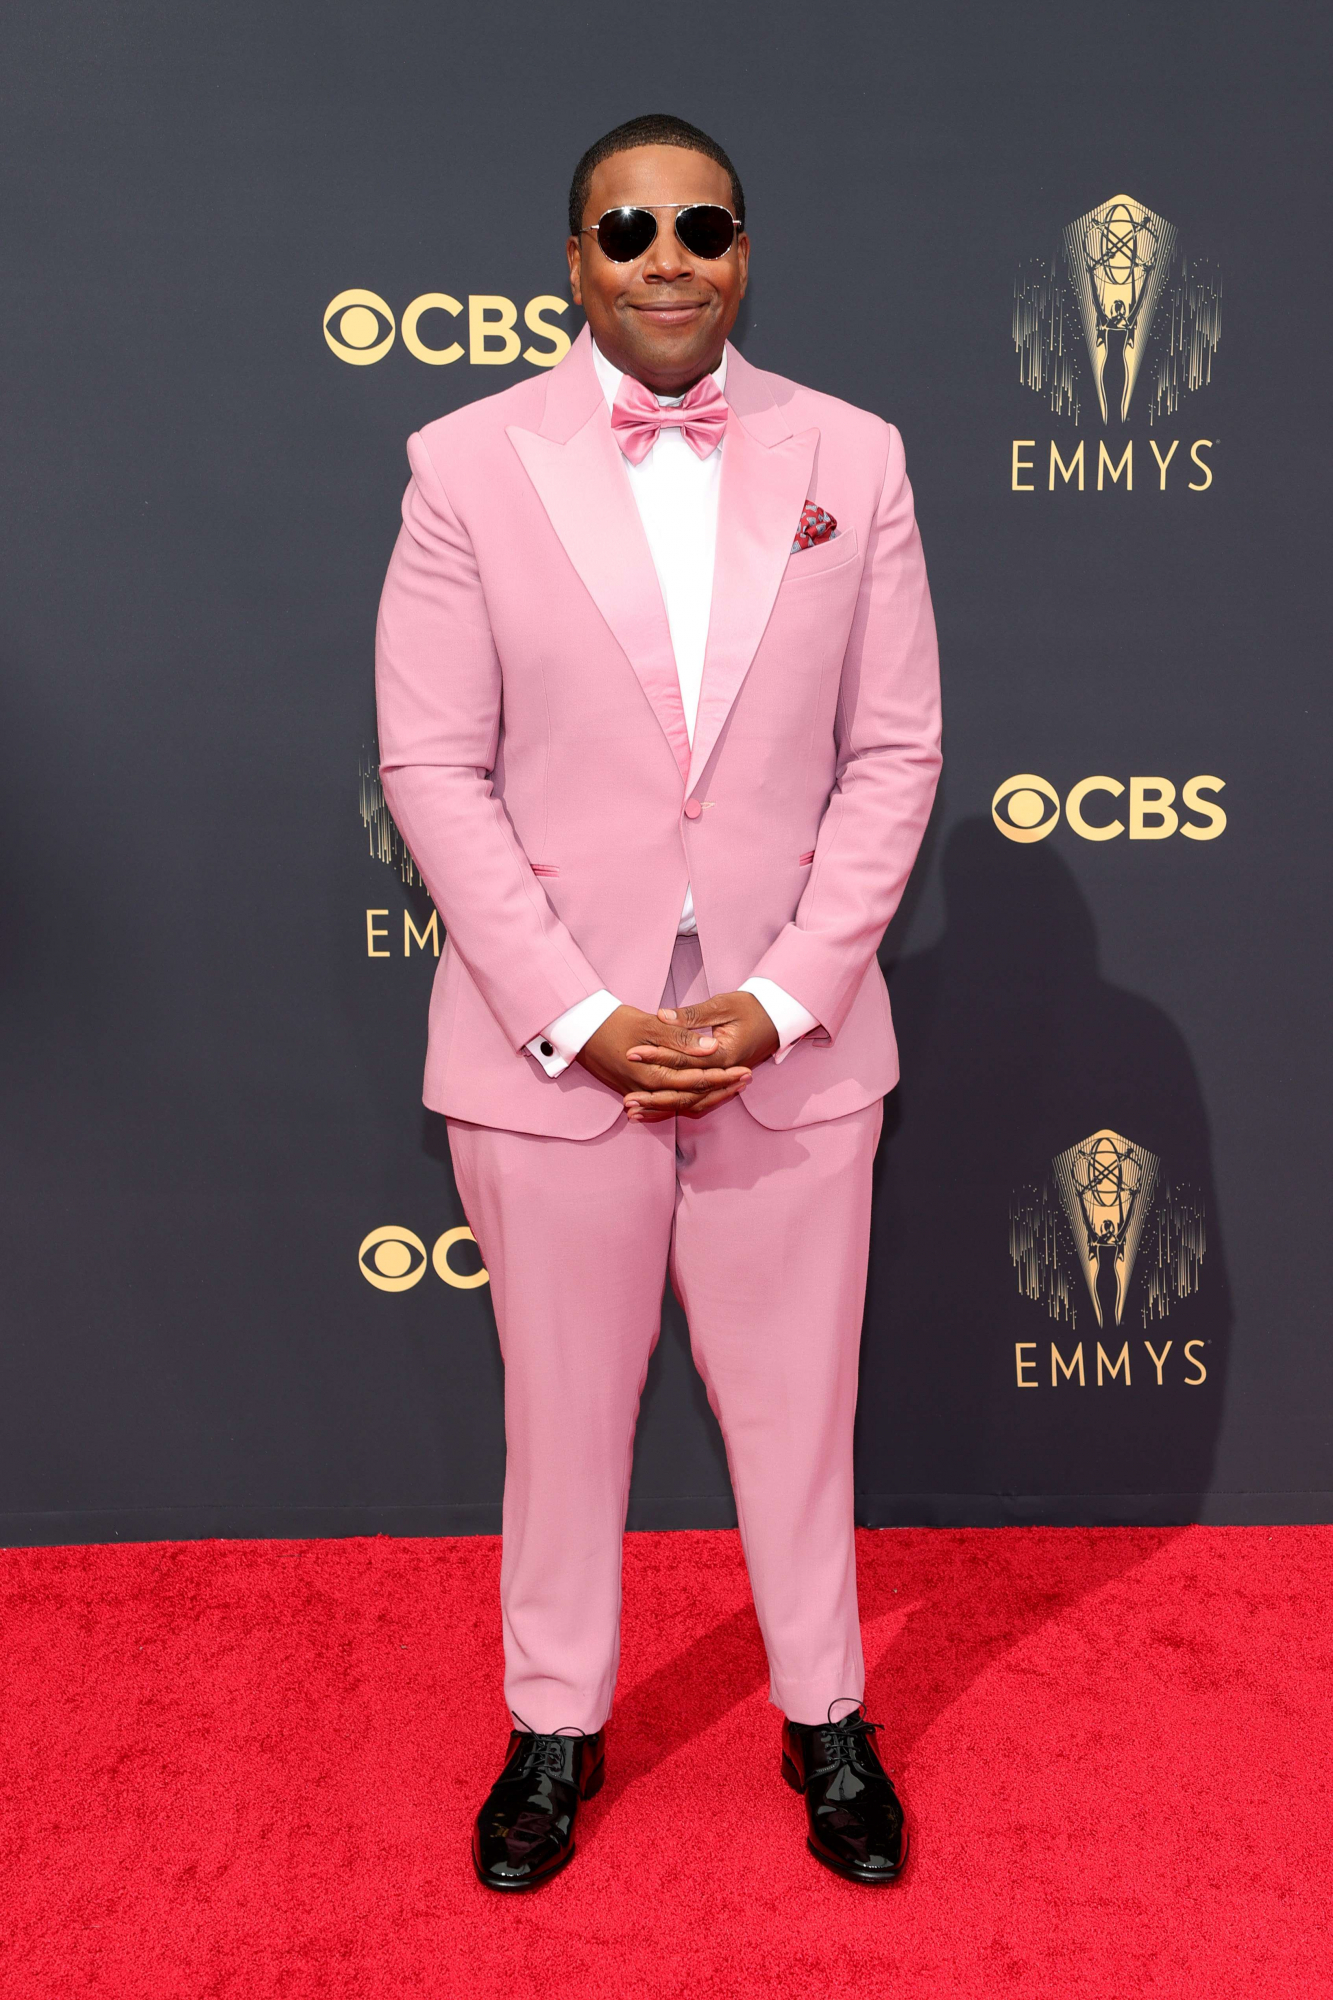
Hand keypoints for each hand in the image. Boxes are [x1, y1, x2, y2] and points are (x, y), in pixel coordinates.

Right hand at [576, 1004, 751, 1123]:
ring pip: (680, 1104)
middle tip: (746, 1080)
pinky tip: (702, 1097)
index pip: (697, 1081)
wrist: (581, 1029)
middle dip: (722, 1089)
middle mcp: (648, 1090)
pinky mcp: (635, 1090)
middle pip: (693, 1098)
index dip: (723, 1077)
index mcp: (654, 1074)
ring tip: (732, 1088)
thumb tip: (710, 1047)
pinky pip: (666, 1103)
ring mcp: (640, 1093)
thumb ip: (681, 1038)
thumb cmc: (614, 1022)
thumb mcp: (649, 1024)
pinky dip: (686, 1101)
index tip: (745, 1071)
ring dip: (708, 1096)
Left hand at [627, 990, 780, 1121]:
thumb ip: (692, 1015)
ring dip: (663, 1109)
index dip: (656, 1056)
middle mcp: (724, 1072)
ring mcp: (724, 1081)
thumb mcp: (723, 1005)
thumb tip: (662, 1016)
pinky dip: (676, 1106)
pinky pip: (698, 1100)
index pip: (684, 1059)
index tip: (632, 1052)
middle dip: (654, 1096)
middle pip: (685, 1090)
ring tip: (635, 1113)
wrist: (779, 1016)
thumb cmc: (752, 1007)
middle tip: (627, 1099)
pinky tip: (655, 1110)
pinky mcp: (721, 1082)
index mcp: (724, 1054)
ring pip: (691, 1102)